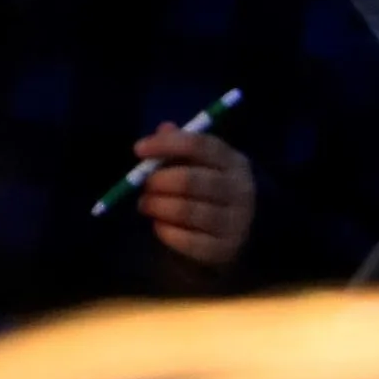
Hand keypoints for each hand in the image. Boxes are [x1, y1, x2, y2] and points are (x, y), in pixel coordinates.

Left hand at [124, 125, 256, 270]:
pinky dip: (166, 232)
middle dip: (158, 181)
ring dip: (158, 206)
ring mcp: (236, 222)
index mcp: (233, 162)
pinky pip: (188, 241)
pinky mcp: (225, 249)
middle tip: (143, 185)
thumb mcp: (200, 164)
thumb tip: (164, 129)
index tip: (138, 150)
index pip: (200, 145)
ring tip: (145, 204)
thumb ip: (180, 145)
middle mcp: (240, 190)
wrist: (236, 231)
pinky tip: (158, 225)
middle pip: (191, 180)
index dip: (166, 145)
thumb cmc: (209, 189)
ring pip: (187, 211)